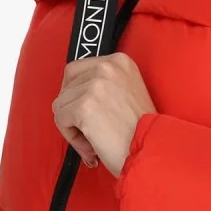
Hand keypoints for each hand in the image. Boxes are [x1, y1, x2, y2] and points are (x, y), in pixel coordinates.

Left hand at [52, 51, 156, 177]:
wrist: (150, 149)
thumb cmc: (140, 129)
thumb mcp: (128, 90)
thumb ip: (104, 84)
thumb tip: (72, 92)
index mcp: (119, 61)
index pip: (75, 70)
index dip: (75, 94)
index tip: (84, 112)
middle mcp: (107, 67)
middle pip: (66, 86)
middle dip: (73, 111)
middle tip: (90, 130)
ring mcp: (95, 85)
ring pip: (60, 104)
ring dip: (72, 126)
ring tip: (94, 139)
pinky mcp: (84, 106)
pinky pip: (60, 119)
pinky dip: (72, 137)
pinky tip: (91, 145)